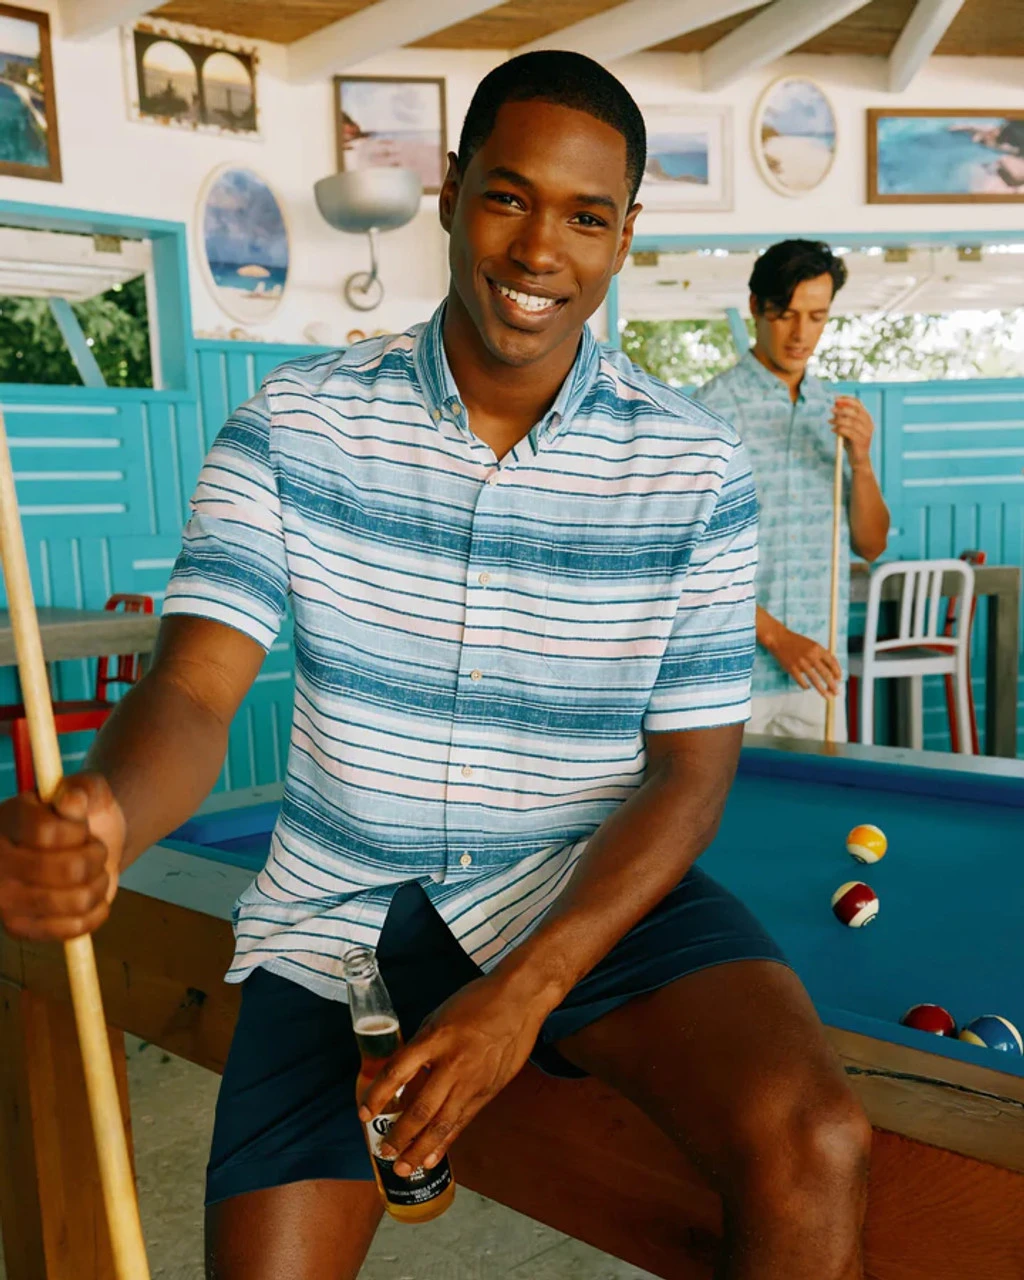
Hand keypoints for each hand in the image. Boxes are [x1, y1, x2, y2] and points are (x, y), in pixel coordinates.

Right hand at [0, 774, 125, 940]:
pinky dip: (97, 909)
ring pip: (76, 899)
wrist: (82, 849)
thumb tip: (72, 800)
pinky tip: (91, 895)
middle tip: (95, 849)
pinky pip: (75, 927)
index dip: (77, 830)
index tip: (81, 826)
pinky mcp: (19, 928)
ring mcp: (3, 900)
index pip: (47, 831)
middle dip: (97, 856)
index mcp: (7, 819)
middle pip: (68, 869)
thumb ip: (85, 788)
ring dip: (99, 883)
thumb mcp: (90, 792)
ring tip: (94, 872)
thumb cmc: (82, 819)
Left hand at [358, 973, 544, 1176]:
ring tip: (405, 1167)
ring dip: (420, 1149)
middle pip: (420, 1109)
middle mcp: (452, 1064)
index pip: (397, 1073)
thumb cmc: (476, 1002)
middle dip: (399, 1136)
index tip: (364, 1115)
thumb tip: (404, 1074)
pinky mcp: (488, 1091)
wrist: (518, 1001)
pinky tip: (433, 1156)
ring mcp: (472, 1081)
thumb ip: (422, 1047)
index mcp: (434, 1039)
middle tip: (384, 1152)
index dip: (377, 1097)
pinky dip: (446, 1142)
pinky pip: (462, 1121)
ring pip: (442, 1124)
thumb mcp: (439, 1016)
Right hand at [763, 626, 840, 697]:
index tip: (839, 680)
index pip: (832, 663)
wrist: (779, 639)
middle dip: (833, 685)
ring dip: (822, 690)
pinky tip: (808, 688)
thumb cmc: (797, 642)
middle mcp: (811, 656)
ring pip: (815, 680)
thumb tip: (832, 670)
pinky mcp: (792, 668)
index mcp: (818, 649)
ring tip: (827, 696)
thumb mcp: (812, 644)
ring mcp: (801, 663)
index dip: (837, 673)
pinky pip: (802, 681)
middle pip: (826, 674)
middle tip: (836, 693)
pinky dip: (806, 686)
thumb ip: (822, 655)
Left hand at [831, 397, 874, 470]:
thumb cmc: (852, 442)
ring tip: (830, 421)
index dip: (847, 400)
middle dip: (842, 408)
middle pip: (856, 411)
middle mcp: (869, 424)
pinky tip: (833, 430)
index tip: (836, 399)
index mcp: (867, 418)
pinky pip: (849, 432)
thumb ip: (843, 418)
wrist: (858, 460)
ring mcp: (866, 433)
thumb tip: (835, 406)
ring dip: (839, 419)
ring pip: (852, 422)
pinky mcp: (861, 441)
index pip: (859, 404)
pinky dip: (839, 429)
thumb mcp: (847, 428)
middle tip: (831, 409)